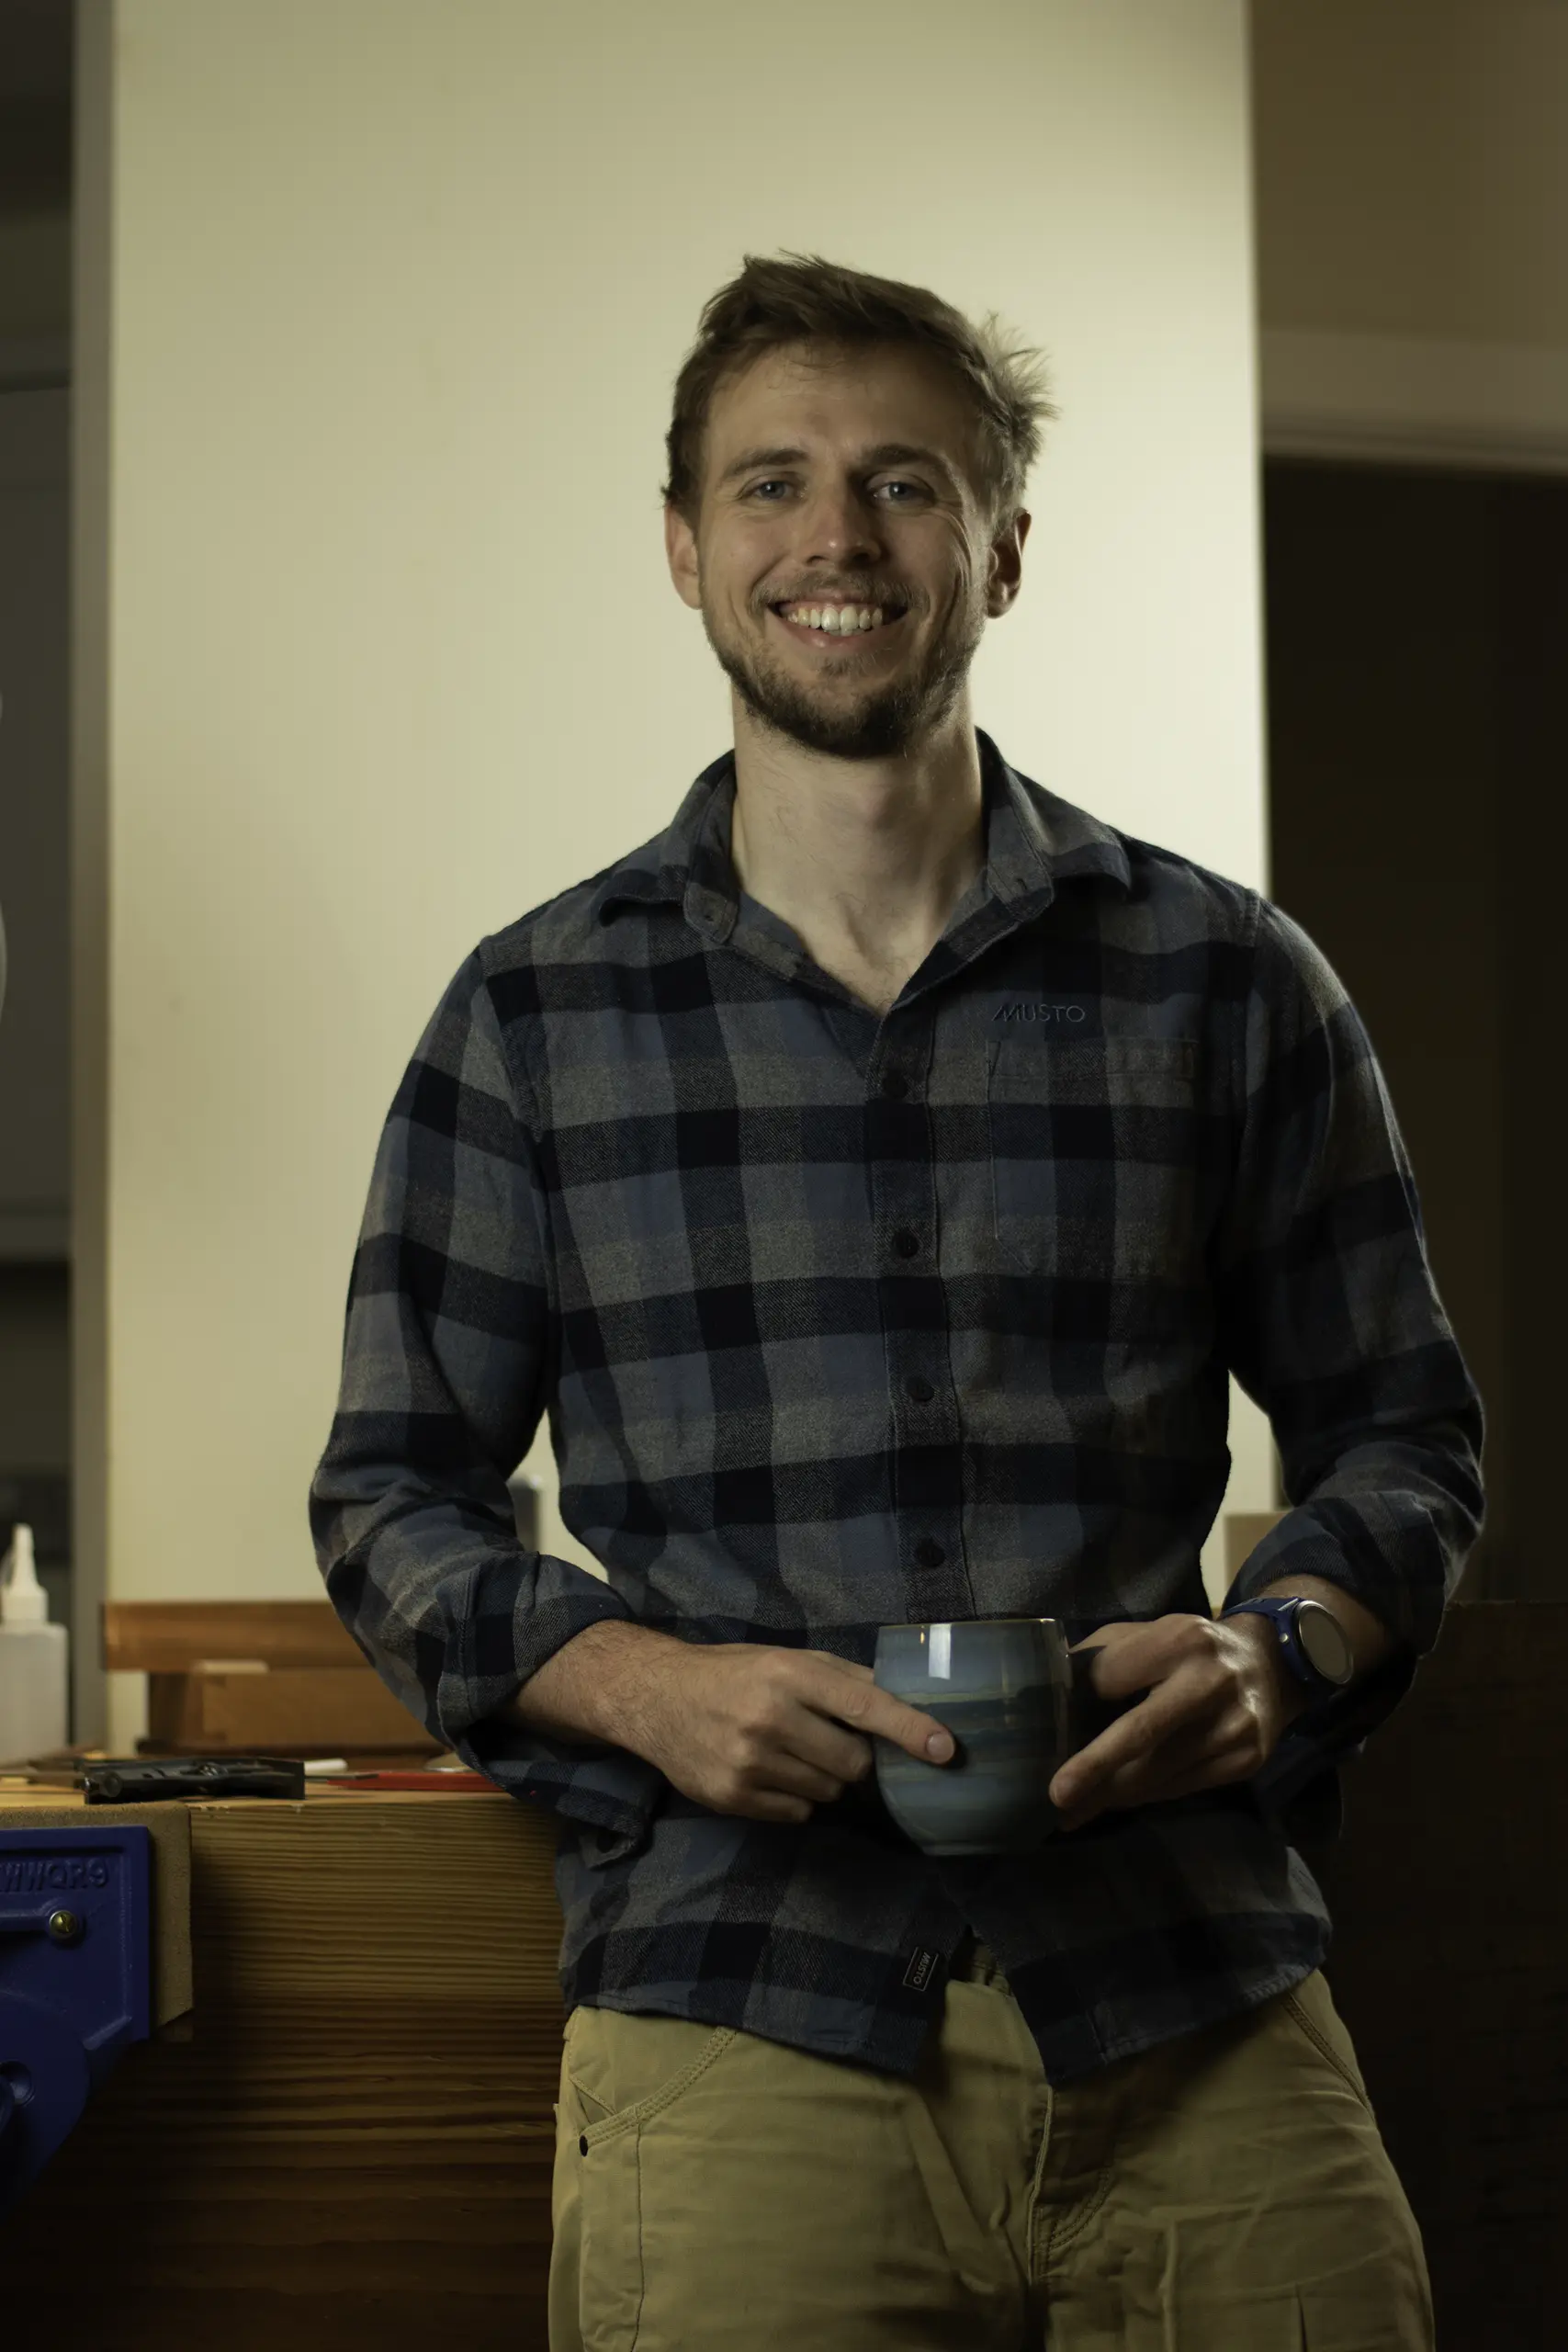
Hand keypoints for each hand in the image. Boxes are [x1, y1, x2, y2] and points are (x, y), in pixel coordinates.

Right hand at [513, 1625, 955, 1825]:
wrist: (654, 1697)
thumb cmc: (732, 1672)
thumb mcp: (786, 1658)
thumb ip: (843, 1677)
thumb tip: (906, 1698)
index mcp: (790, 1673)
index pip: (864, 1704)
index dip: (910, 1728)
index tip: (946, 1749)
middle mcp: (770, 1716)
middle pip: (853, 1762)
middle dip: (855, 1759)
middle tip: (830, 1742)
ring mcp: (749, 1761)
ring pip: (827, 1792)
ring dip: (823, 1778)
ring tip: (789, 1752)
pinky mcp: (732, 1797)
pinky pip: (797, 1814)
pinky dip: (795, 1799)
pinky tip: (768, 1772)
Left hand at [1047, 1612, 1307, 1830]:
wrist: (1270, 1664)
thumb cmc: (1189, 1648)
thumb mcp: (1147, 1633)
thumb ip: (1102, 1658)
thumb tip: (1045, 1693)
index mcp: (1177, 1640)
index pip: (1113, 1681)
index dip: (1078, 1713)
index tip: (1043, 1744)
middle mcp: (1210, 1681)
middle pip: (1141, 1734)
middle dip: (1094, 1769)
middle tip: (1057, 1799)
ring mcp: (1233, 1725)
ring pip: (1159, 1772)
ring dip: (1112, 1795)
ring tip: (1075, 1810)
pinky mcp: (1247, 1760)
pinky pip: (1181, 1787)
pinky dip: (1145, 1796)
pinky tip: (1118, 1800)